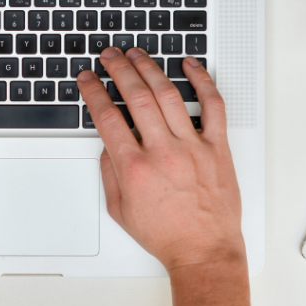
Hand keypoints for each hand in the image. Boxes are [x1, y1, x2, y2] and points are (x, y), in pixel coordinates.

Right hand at [77, 48, 249, 305]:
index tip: (88, 79)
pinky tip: (190, 65)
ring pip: (169, 94)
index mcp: (135, 168)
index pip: (107, 117)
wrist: (204, 251)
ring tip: (138, 54)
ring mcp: (193, 146)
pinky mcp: (217, 147)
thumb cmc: (166, 234)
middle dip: (118, 69)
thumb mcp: (120, 209)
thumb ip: (110, 172)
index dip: (93, 92)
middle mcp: (163, 152)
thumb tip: (108, 142)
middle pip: (136, 96)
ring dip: (150, 68)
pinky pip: (213, 105)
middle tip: (109, 56)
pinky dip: (202, 81)